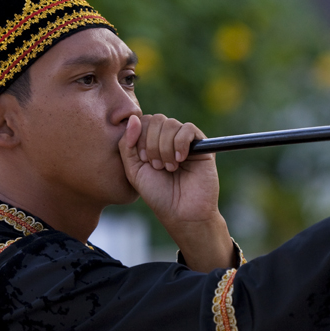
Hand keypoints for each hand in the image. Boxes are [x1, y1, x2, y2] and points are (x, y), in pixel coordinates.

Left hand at [118, 114, 233, 271]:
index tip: (143, 161)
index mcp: (152, 142)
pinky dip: (180, 143)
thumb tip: (133, 118)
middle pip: (156, 119)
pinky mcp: (202, 145)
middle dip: (151, 143)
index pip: (142, 121)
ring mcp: (186, 141)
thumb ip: (127, 144)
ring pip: (171, 124)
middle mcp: (169, 139)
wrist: (182, 212)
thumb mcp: (133, 170)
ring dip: (165, 147)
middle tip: (156, 166)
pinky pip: (188, 129)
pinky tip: (180, 160)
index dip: (139, 137)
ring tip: (169, 168)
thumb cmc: (158, 194)